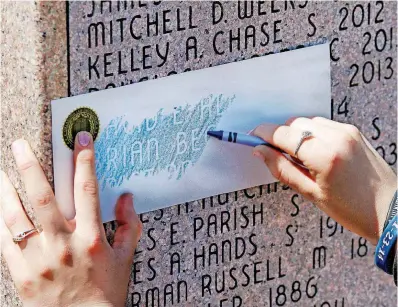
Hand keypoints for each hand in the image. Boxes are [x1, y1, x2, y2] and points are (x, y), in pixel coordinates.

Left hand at [1, 131, 141, 306]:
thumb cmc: (105, 291)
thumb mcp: (125, 257)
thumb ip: (130, 225)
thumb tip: (127, 197)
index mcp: (91, 239)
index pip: (87, 190)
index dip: (85, 161)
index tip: (81, 139)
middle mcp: (63, 245)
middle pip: (43, 198)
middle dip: (30, 167)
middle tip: (19, 145)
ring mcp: (39, 259)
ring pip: (16, 218)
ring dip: (6, 191)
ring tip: (1, 171)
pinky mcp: (21, 274)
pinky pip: (6, 242)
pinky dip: (1, 222)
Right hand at [252, 117, 395, 244]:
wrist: (392, 210)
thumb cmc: (352, 209)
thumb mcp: (311, 194)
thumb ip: (282, 169)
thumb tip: (260, 151)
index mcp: (324, 155)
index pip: (283, 134)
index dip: (264, 134)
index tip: (252, 137)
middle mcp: (336, 137)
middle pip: (294, 124)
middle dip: (281, 136)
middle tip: (277, 155)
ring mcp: (347, 131)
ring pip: (308, 122)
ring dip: (297, 135)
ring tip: (301, 158)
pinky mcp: (354, 131)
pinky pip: (323, 125)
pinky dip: (312, 134)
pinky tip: (316, 153)